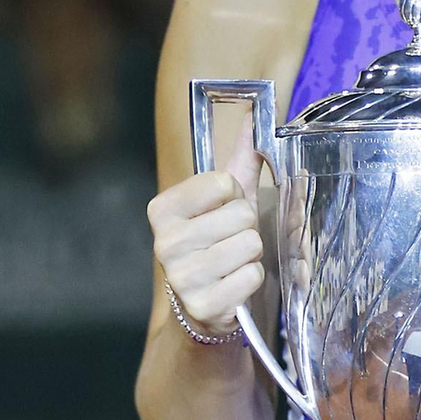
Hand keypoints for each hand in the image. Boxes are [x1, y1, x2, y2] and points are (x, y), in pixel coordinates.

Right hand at [148, 133, 265, 336]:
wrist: (205, 307)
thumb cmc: (218, 244)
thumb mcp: (226, 201)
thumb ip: (241, 158)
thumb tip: (257, 113)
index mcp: (163, 209)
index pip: (224, 182)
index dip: (236, 196)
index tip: (224, 211)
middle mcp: (164, 242)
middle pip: (242, 214)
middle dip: (247, 227)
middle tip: (231, 241)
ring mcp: (182, 277)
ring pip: (250, 244)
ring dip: (252, 254)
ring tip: (234, 263)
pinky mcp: (203, 306)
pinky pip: (252, 275)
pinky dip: (252, 279)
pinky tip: (235, 285)